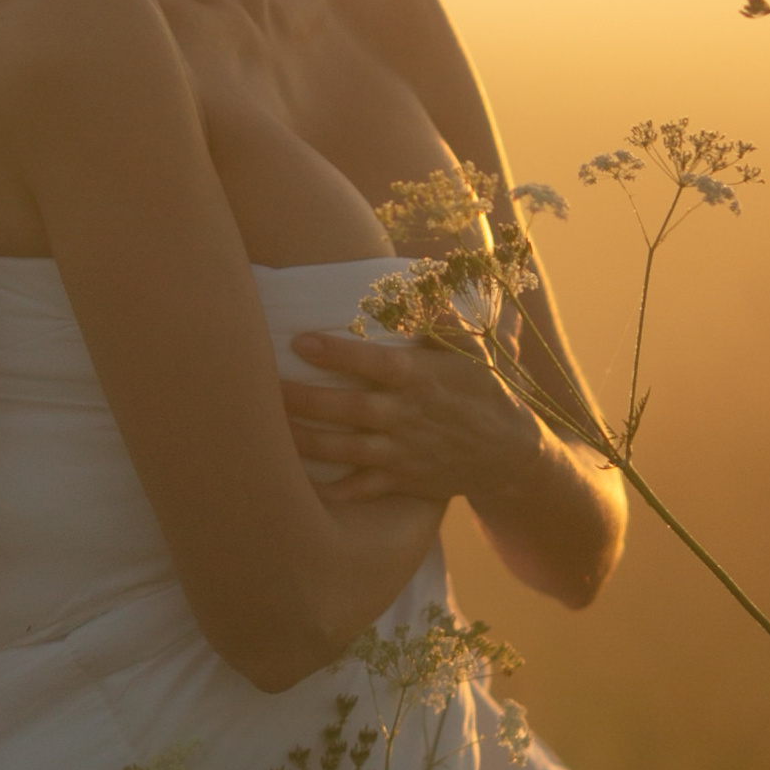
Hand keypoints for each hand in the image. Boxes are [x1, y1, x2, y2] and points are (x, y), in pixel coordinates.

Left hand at [282, 329, 547, 505]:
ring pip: (343, 448)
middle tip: (261, 388)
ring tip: (264, 430)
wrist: (508, 454)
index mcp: (421, 379)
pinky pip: (358, 489)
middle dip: (303, 400)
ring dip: (303, 440)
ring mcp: (401, 452)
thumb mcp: (473, 350)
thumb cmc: (482, 391)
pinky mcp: (399, 481)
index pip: (374, 364)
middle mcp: (407, 416)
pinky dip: (328, 489)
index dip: (337, 354)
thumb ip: (445, 319)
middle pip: (347, 409)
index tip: (299, 341)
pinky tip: (295, 484)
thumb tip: (426, 281)